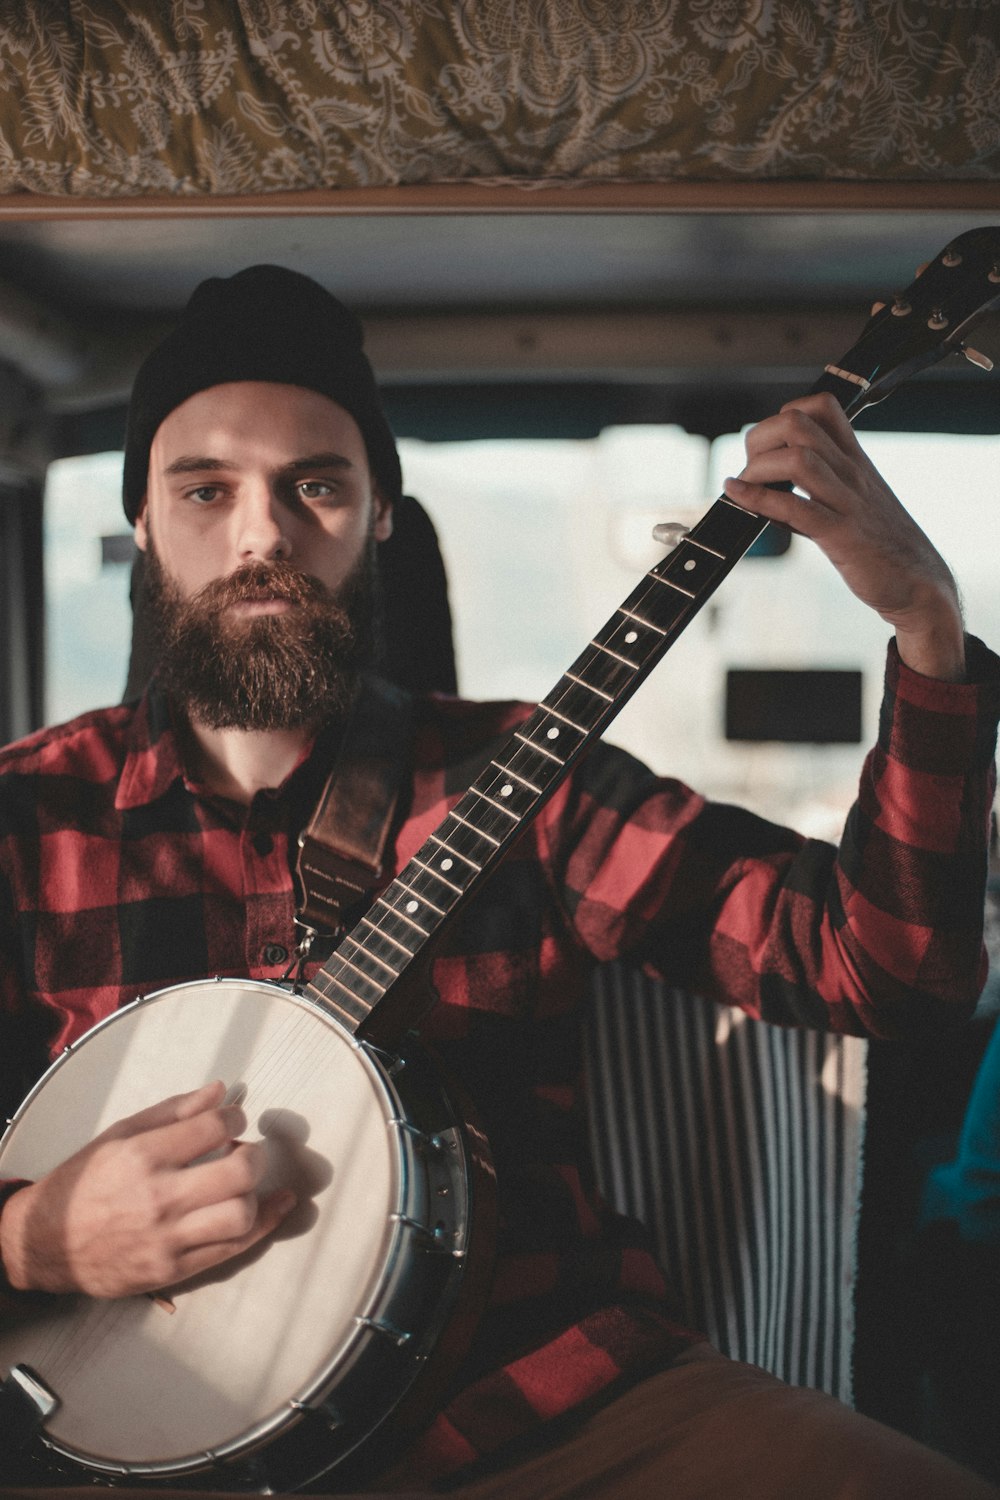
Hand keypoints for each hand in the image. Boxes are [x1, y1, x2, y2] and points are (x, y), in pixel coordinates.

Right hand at [0, 1081, 294, 1297]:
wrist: (45, 1243)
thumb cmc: (83, 1182)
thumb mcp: (120, 1134)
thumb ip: (173, 1111)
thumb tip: (220, 1091)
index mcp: (143, 1156)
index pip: (214, 1127)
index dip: (234, 1117)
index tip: (233, 1120)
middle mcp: (158, 1197)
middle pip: (239, 1172)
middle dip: (254, 1155)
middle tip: (244, 1151)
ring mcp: (167, 1238)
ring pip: (241, 1215)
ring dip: (255, 1193)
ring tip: (243, 1184)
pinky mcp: (173, 1270)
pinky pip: (232, 1249)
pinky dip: (264, 1225)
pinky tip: (279, 1206)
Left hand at [722, 392, 964, 680]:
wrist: (920, 584)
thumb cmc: (884, 547)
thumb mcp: (855, 504)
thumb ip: (818, 489)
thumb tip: (768, 489)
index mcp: (856, 461)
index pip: (823, 407)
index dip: (786, 413)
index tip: (769, 443)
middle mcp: (852, 473)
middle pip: (799, 425)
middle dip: (761, 438)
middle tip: (749, 466)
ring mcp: (848, 502)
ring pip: (797, 460)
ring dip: (758, 468)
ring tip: (745, 484)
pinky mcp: (841, 535)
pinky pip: (794, 508)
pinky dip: (757, 499)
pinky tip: (738, 495)